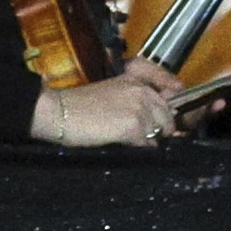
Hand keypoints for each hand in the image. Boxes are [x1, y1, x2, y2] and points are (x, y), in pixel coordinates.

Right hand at [31, 60, 184, 146]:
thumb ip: (136, 99)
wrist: (59, 112)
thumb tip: (155, 118)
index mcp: (139, 81)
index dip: (168, 114)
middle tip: (147, 140)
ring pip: (159, 131)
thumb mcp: (113, 92)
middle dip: (160, 129)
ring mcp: (140, 109)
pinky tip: (127, 149)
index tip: (165, 125)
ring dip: (150, 141)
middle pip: (168, 117)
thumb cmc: (80, 105)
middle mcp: (144, 92)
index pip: (171, 96)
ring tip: (134, 145)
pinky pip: (147, 143)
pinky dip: (140, 150)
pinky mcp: (132, 126)